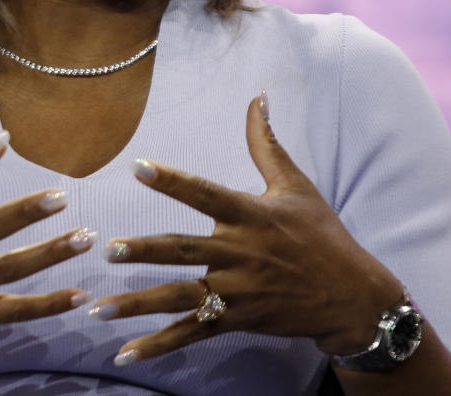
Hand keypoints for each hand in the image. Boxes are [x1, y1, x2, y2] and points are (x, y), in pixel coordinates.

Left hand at [87, 93, 401, 364]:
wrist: (350, 296)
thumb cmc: (322, 235)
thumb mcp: (297, 185)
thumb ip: (266, 144)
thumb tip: (256, 98)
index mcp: (252, 215)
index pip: (205, 193)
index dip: (172, 180)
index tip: (138, 167)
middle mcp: (241, 253)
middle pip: (184, 252)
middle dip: (145, 251)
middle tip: (109, 249)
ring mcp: (238, 291)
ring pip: (180, 297)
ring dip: (138, 305)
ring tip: (99, 308)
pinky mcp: (237, 319)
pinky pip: (192, 333)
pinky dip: (159, 345)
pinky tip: (125, 353)